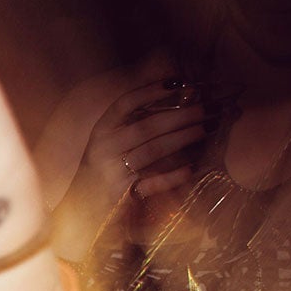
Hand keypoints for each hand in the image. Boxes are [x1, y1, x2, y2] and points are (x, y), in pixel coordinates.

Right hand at [77, 80, 219, 208]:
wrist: (80, 208)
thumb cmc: (103, 169)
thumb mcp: (109, 142)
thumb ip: (131, 122)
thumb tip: (172, 93)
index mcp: (101, 131)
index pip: (125, 104)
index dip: (151, 91)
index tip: (181, 83)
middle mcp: (103, 149)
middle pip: (147, 126)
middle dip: (182, 115)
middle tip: (211, 107)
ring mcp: (111, 173)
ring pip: (152, 150)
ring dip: (183, 138)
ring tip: (209, 128)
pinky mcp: (120, 196)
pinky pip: (151, 184)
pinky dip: (171, 177)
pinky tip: (190, 169)